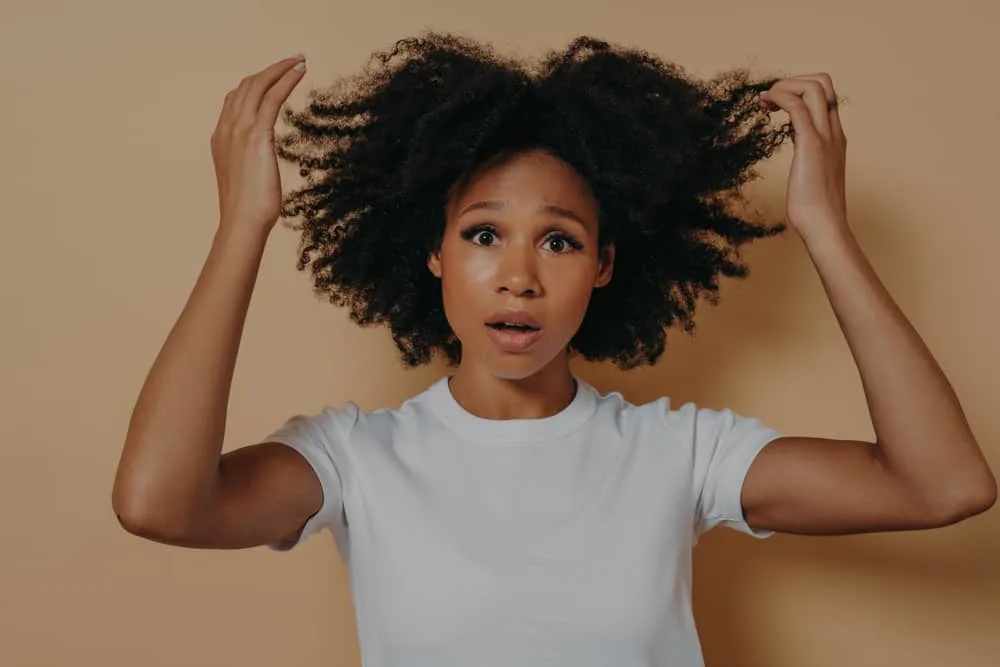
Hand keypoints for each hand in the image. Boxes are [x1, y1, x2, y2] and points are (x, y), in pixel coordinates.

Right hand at [210, 55, 306, 232]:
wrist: (242, 222)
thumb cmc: (248, 211)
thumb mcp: (246, 180)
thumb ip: (250, 164)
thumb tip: (261, 166)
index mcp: (221, 138)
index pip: (236, 100)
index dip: (256, 84)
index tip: (273, 76)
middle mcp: (226, 128)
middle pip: (246, 86)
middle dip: (269, 70)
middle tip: (292, 60)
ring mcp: (239, 130)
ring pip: (258, 86)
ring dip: (280, 69)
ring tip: (299, 61)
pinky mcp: (256, 135)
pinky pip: (272, 97)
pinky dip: (286, 80)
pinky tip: (300, 72)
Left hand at [760, 74, 847, 238]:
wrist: (824, 224)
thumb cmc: (814, 208)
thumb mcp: (811, 170)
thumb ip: (807, 150)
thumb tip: (795, 136)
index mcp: (835, 136)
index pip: (825, 95)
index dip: (799, 90)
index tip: (776, 105)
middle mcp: (833, 131)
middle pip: (823, 82)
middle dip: (792, 81)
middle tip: (769, 100)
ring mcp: (825, 136)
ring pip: (813, 87)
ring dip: (784, 85)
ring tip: (765, 102)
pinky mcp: (811, 145)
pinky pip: (797, 107)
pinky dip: (779, 97)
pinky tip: (765, 106)